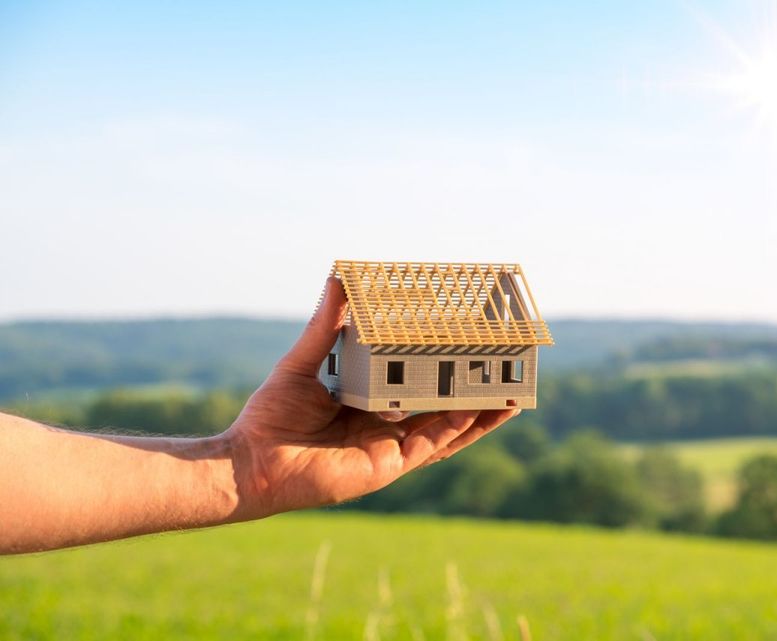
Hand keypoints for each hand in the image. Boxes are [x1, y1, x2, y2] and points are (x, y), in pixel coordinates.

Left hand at [226, 277, 518, 518]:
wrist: (251, 460)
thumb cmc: (270, 417)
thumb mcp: (304, 361)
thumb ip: (325, 326)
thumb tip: (335, 280)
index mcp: (370, 404)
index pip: (416, 386)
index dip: (443, 371)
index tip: (467, 349)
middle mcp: (385, 428)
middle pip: (442, 410)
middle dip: (475, 395)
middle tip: (504, 373)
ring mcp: (389, 449)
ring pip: (448, 432)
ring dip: (479, 416)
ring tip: (511, 396)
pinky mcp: (387, 466)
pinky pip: (430, 445)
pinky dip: (456, 428)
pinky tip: (477, 410)